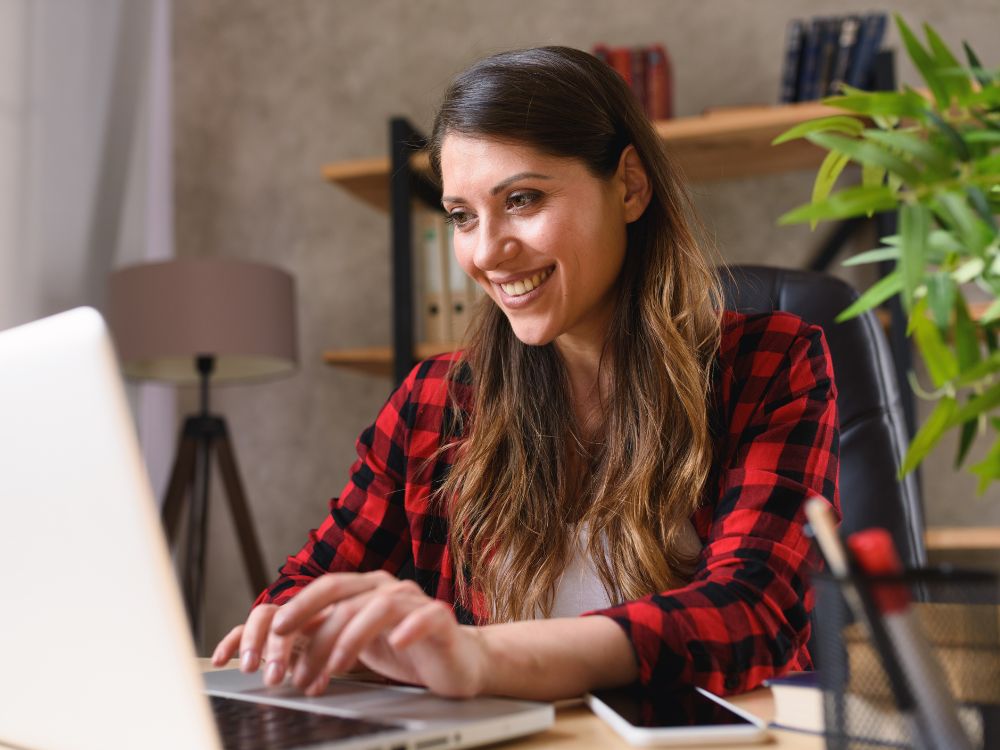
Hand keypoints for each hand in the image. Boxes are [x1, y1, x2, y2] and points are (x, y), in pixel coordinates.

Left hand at [212, 571, 486, 697]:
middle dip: (315, 629)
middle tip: (296, 667)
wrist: (456, 662)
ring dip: (351, 638)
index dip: (299, 605)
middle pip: (345, 593)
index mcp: (366, 589)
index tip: (274, 631)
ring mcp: (416, 601)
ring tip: (334, 669)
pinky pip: (424, 617)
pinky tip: (396, 645)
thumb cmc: (404, 652)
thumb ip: (326, 636)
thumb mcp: (358, 644)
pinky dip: (409, 628)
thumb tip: (277, 647)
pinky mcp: (441, 618)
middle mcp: (389, 588)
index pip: (327, 586)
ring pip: (379, 606)